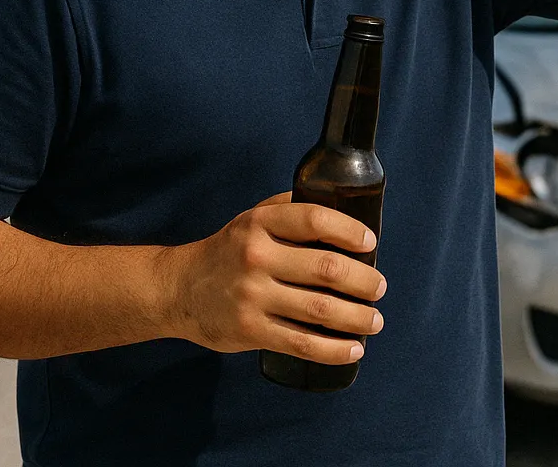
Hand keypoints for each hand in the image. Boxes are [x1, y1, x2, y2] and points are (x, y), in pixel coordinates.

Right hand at [163, 194, 386, 364]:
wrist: (178, 288)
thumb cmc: (228, 250)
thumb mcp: (252, 217)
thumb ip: (290, 209)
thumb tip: (344, 208)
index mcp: (261, 222)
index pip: (314, 220)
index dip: (349, 231)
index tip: (370, 243)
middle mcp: (256, 256)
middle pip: (326, 268)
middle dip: (364, 281)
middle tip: (379, 288)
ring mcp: (252, 295)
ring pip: (319, 309)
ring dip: (357, 317)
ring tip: (375, 320)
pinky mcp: (250, 330)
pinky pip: (301, 342)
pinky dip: (333, 349)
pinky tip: (353, 349)